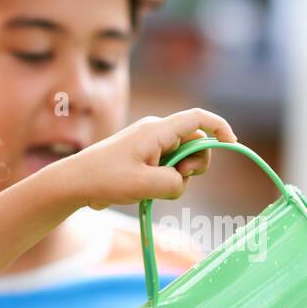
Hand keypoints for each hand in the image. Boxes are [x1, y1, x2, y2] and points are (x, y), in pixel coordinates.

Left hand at [55, 109, 236, 209]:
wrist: (75, 182)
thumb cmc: (105, 179)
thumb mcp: (144, 185)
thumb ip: (174, 183)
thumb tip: (182, 181)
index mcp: (157, 131)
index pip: (198, 119)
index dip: (220, 128)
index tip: (231, 144)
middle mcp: (156, 131)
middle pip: (194, 140)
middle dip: (196, 163)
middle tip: (178, 180)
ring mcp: (149, 143)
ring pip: (182, 156)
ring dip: (179, 174)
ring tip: (154, 187)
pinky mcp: (144, 155)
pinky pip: (168, 164)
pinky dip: (167, 177)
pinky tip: (146, 188)